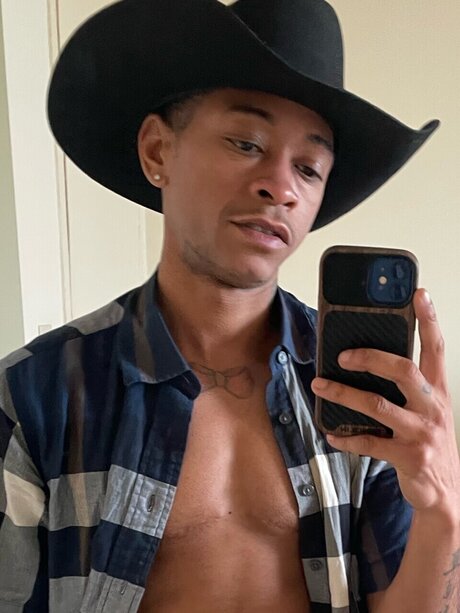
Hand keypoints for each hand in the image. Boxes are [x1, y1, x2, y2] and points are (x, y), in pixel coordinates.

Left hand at [311, 289, 459, 516]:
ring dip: (343, 394)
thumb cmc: (429, 444)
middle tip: (343, 355)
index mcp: (438, 392)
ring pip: (378, 405)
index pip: (436, 348)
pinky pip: (369, 443)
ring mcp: (423, 434)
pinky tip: (331, 434)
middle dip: (371, 358)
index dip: (429, 320)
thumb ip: (408, 389)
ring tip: (320, 386)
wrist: (446, 494)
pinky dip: (346, 438)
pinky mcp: (409, 458)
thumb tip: (367, 363)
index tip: (419, 294)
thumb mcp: (428, 412)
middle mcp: (433, 408)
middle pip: (404, 370)